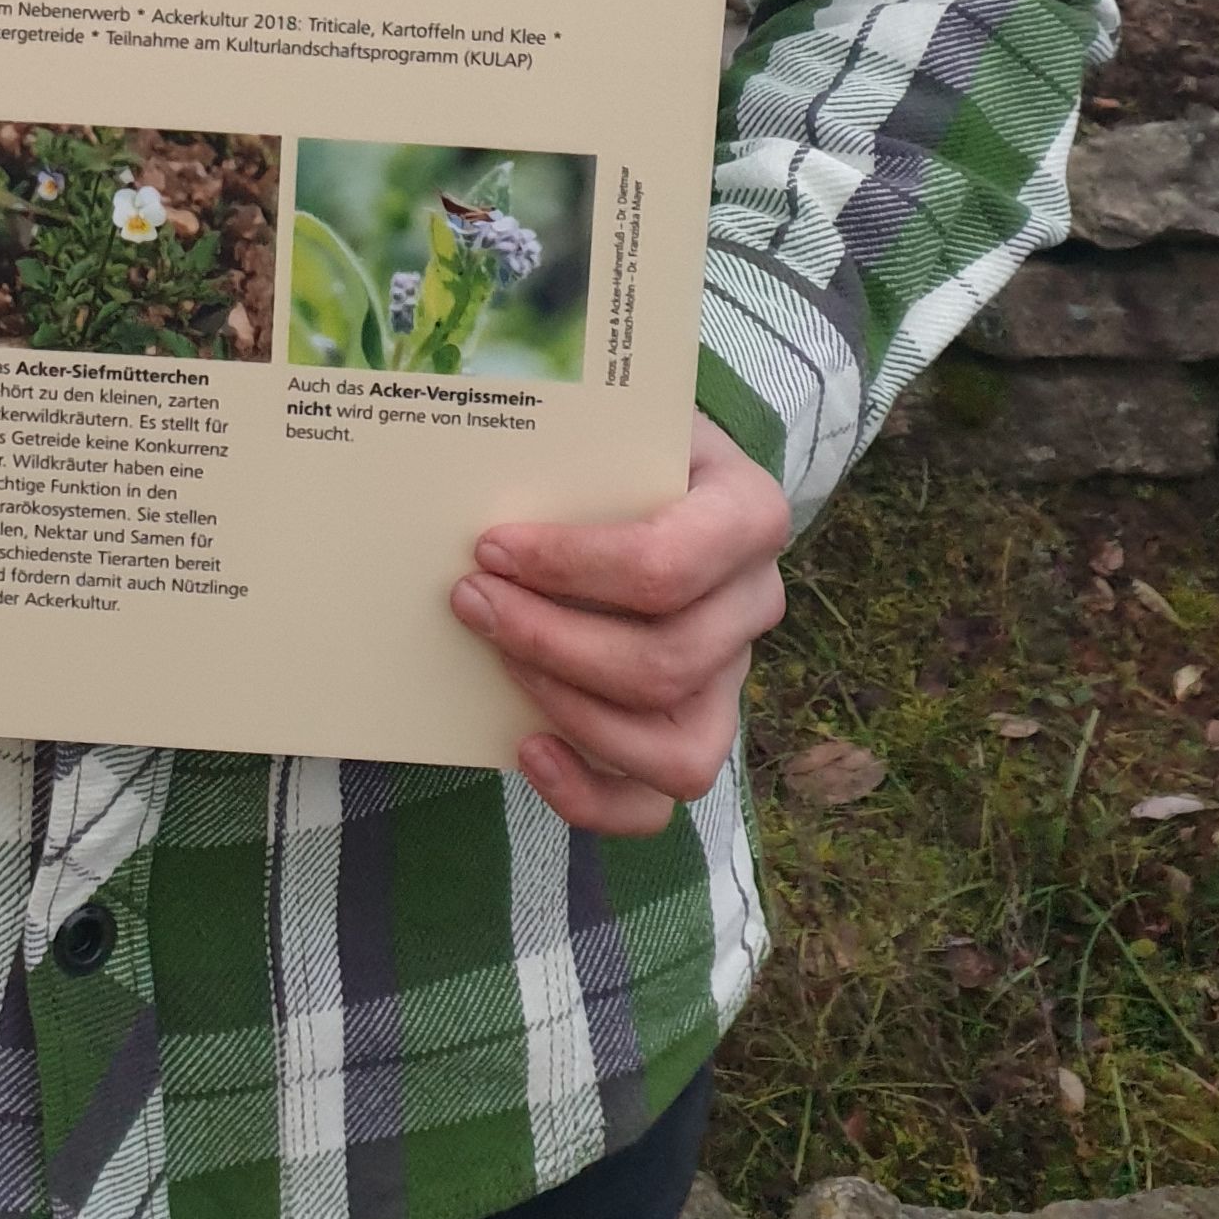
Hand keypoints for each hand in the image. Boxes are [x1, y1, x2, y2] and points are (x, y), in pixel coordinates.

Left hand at [450, 418, 792, 837]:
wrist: (653, 469)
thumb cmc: (619, 444)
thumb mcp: (610, 416)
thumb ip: (565, 433)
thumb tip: (463, 468)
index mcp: (748, 513)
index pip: (668, 564)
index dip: (571, 568)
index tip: (490, 547)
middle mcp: (755, 601)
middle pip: (663, 662)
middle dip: (550, 640)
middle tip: (471, 601)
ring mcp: (732, 676)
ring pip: (678, 747)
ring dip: (573, 713)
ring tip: (502, 664)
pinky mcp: (697, 730)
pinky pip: (659, 801)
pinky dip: (590, 796)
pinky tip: (527, 748)